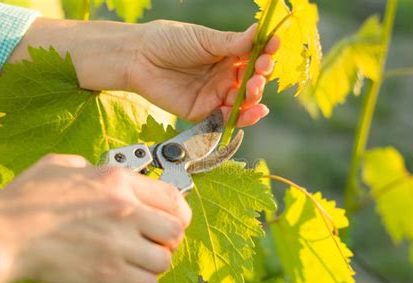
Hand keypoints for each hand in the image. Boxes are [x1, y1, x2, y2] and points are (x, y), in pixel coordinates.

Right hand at [0, 154, 190, 282]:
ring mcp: (119, 243)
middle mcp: (125, 209)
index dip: (178, 211)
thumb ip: (88, 166)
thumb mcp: (60, 165)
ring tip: (139, 259)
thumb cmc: (26, 201)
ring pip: (165, 258)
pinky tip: (127, 274)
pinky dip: (142, 282)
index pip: (173, 196)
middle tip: (155, 240)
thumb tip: (96, 171)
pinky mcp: (108, 272)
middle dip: (169, 237)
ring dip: (155, 261)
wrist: (3, 236)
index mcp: (117, 181)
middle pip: (176, 229)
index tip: (172, 218)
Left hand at [129, 21, 279, 125]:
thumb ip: (232, 42)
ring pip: (242, 102)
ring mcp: (214, 94)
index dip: (265, 54)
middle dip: (260, 78)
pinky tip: (250, 112)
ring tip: (253, 91)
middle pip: (251, 82)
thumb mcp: (204, 38)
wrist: (140, 58)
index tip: (272, 47)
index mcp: (227, 55)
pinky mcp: (202, 112)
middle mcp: (224, 76)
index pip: (254, 57)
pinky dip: (240, 118)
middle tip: (259, 72)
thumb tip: (260, 32)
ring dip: (253, 99)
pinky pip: (225, 119)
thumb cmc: (169, 41)